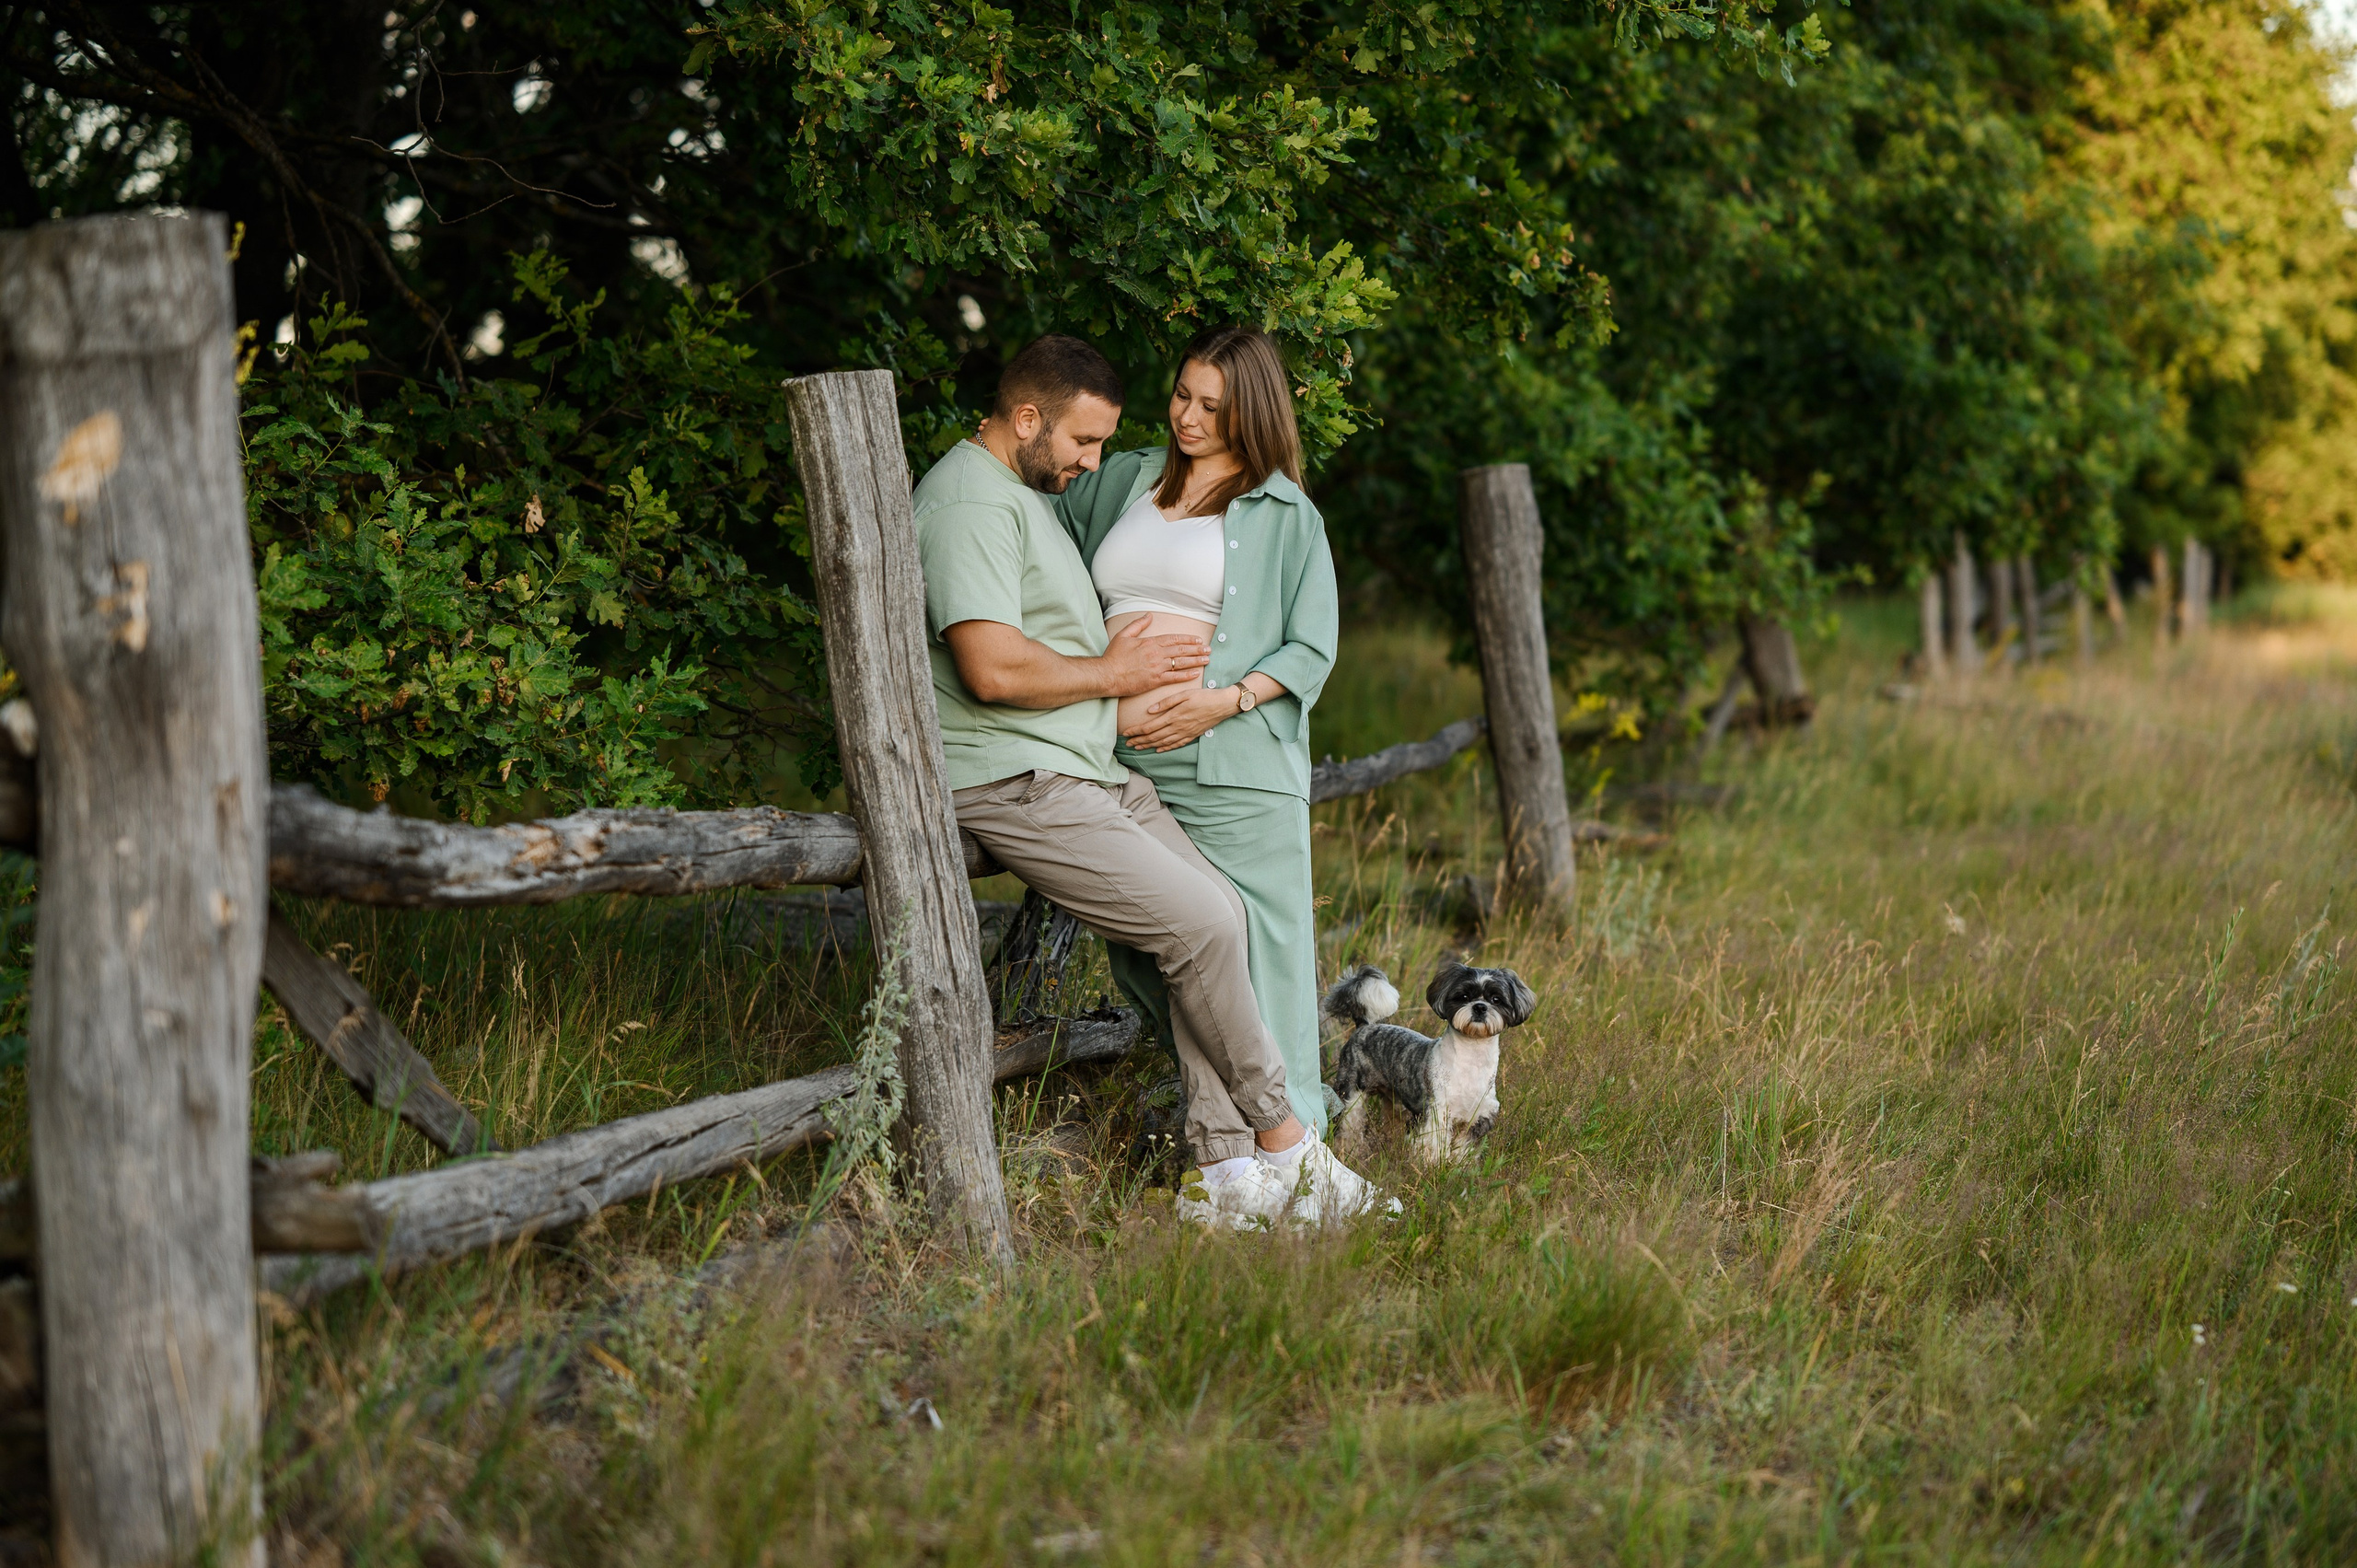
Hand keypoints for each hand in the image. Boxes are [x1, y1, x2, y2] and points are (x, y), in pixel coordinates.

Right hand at [1097, 615, 1209, 696]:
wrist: (1107, 675)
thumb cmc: (1113, 656)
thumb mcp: (1123, 635)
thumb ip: (1137, 624)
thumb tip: (1149, 615)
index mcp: (1150, 642)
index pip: (1174, 639)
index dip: (1187, 639)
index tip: (1198, 640)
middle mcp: (1156, 654)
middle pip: (1181, 650)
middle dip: (1197, 649)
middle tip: (1208, 649)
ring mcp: (1157, 668)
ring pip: (1181, 663)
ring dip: (1195, 661)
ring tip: (1206, 660)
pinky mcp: (1155, 681)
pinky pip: (1174, 678)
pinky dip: (1186, 675)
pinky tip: (1195, 674)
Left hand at [1121, 685, 1236, 751]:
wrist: (1223, 705)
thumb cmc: (1203, 696)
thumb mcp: (1184, 694)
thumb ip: (1166, 703)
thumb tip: (1150, 710)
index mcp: (1173, 716)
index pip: (1150, 727)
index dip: (1136, 731)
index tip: (1125, 733)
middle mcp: (1178, 727)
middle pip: (1153, 737)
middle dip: (1139, 741)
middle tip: (1127, 744)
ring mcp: (1185, 733)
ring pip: (1163, 743)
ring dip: (1149, 746)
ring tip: (1138, 748)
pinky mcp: (1192, 735)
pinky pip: (1176, 745)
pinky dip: (1165, 748)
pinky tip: (1158, 750)